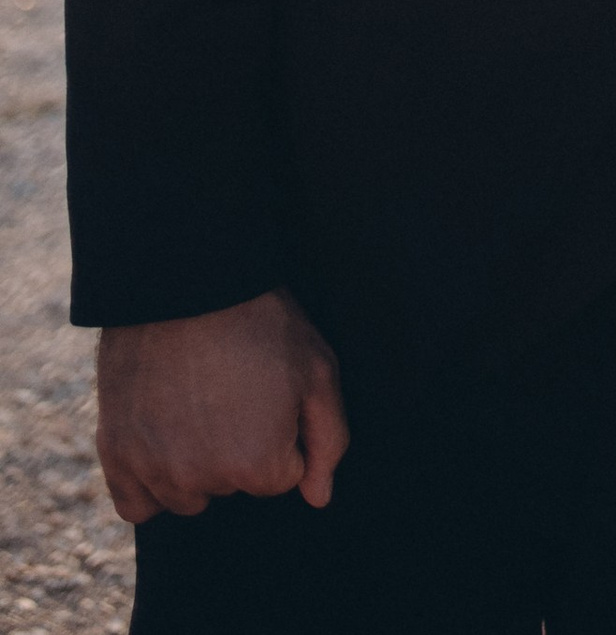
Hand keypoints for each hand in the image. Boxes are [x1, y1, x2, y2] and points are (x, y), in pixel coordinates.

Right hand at [96, 290, 348, 523]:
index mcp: (257, 464)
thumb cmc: (259, 321)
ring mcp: (153, 471)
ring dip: (194, 465)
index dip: (280, 431)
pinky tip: (161, 439)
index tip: (268, 391)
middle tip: (232, 388)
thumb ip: (328, 442)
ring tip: (196, 403)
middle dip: (239, 447)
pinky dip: (148, 482)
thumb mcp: (317, 370)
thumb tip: (318, 498)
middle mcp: (202, 481)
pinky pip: (136, 505)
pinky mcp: (115, 456)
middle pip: (232, 486)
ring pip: (186, 496)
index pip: (281, 477)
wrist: (185, 282)